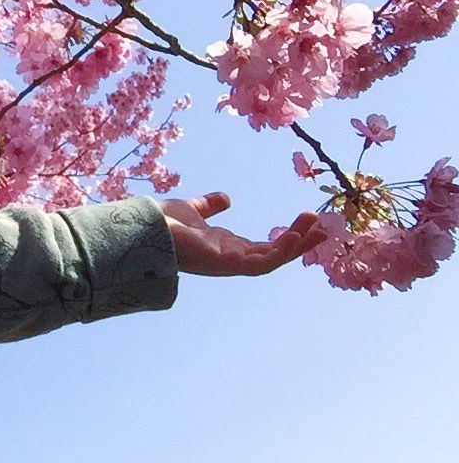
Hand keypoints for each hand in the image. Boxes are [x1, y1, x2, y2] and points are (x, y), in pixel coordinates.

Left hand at [158, 192, 326, 276]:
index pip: (264, 245)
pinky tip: (295, 237)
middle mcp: (229, 258)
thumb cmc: (160, 222)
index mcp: (225, 247)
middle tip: (323, 225)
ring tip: (318, 228)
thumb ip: (209, 206)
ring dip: (296, 246)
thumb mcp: (192, 209)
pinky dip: (279, 252)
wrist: (140, 227)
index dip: (287, 236)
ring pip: (272, 259)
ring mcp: (228, 263)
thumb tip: (226, 198)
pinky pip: (259, 263)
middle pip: (273, 253)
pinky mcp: (224, 264)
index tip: (308, 220)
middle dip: (299, 241)